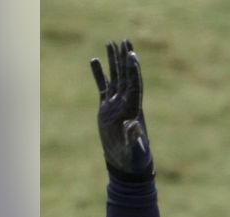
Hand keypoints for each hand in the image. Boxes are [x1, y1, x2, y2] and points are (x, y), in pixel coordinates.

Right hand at [90, 39, 152, 179]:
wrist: (125, 163)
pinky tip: (94, 60)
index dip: (133, 70)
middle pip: (126, 76)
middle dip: (125, 58)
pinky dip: (99, 74)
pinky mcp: (106, 108)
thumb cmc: (132, 158)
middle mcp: (126, 103)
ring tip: (110, 43)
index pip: (134, 85)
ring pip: (115, 78)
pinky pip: (102, 87)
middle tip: (125, 40)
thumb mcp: (133, 149)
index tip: (132, 54)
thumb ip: (133, 138)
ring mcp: (116, 104)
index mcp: (133, 109)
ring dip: (113, 61)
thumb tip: (134, 127)